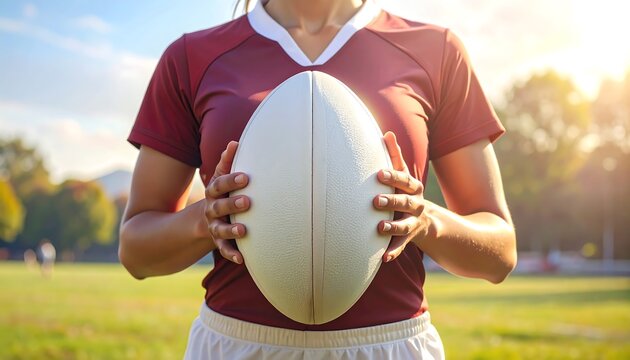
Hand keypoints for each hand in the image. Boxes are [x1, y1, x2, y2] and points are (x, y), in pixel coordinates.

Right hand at [204, 141, 249, 263]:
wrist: (206, 217)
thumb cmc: (223, 192)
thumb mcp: (221, 178)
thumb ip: (227, 162)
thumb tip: (235, 142)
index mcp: (213, 192)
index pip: (219, 184)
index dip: (231, 180)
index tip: (245, 177)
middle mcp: (211, 209)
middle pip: (219, 206)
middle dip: (232, 204)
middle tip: (248, 202)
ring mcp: (214, 226)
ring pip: (220, 229)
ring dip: (231, 230)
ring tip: (243, 231)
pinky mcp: (219, 241)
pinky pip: (224, 249)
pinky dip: (232, 254)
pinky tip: (242, 259)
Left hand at [374, 131, 430, 262]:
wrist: (432, 221)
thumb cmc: (408, 192)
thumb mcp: (404, 175)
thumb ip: (395, 156)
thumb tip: (387, 132)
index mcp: (413, 188)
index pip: (404, 180)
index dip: (392, 177)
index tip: (379, 174)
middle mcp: (416, 204)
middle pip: (405, 202)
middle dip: (391, 201)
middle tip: (375, 201)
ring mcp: (414, 222)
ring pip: (405, 225)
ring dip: (393, 226)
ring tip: (379, 227)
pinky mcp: (411, 237)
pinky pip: (402, 245)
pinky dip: (394, 251)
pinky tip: (384, 258)